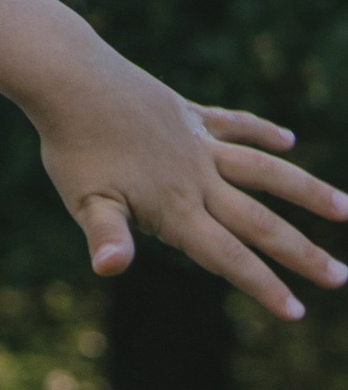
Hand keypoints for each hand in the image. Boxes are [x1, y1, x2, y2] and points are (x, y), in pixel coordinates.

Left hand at [34, 55, 347, 321]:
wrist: (69, 77)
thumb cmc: (72, 145)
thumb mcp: (84, 199)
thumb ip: (106, 237)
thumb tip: (109, 270)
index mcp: (176, 208)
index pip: (229, 257)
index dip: (263, 287)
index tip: (298, 313)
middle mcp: (198, 177)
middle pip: (261, 222)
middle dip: (303, 254)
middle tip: (341, 278)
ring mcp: (198, 142)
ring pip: (266, 170)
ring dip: (307, 191)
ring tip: (346, 209)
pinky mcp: (189, 113)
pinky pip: (234, 124)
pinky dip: (261, 131)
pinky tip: (287, 138)